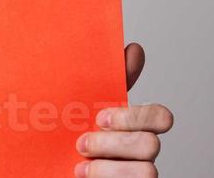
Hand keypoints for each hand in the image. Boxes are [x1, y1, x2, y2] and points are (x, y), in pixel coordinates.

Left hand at [74, 42, 172, 175]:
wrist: (53, 166)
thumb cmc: (70, 136)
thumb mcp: (83, 105)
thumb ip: (107, 82)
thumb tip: (135, 49)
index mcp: (134, 127)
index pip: (161, 118)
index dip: (135, 116)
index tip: (100, 117)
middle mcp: (142, 152)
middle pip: (151, 144)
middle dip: (114, 143)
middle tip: (83, 141)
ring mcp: (138, 173)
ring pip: (149, 170)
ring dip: (109, 165)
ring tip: (81, 161)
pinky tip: (83, 173)